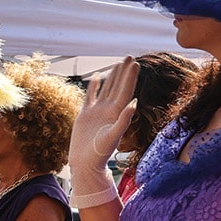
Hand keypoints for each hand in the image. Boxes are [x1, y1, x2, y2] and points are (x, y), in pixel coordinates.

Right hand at [68, 58, 138, 179]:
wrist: (85, 164)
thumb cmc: (99, 154)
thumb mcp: (113, 136)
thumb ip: (124, 120)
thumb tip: (134, 102)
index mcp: (116, 113)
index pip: (126, 91)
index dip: (130, 77)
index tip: (135, 63)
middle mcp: (108, 110)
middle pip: (118, 86)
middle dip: (124, 72)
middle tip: (129, 57)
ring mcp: (97, 112)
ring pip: (106, 89)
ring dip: (112, 76)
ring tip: (118, 64)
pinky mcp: (85, 115)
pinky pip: (90, 96)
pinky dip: (93, 86)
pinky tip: (96, 77)